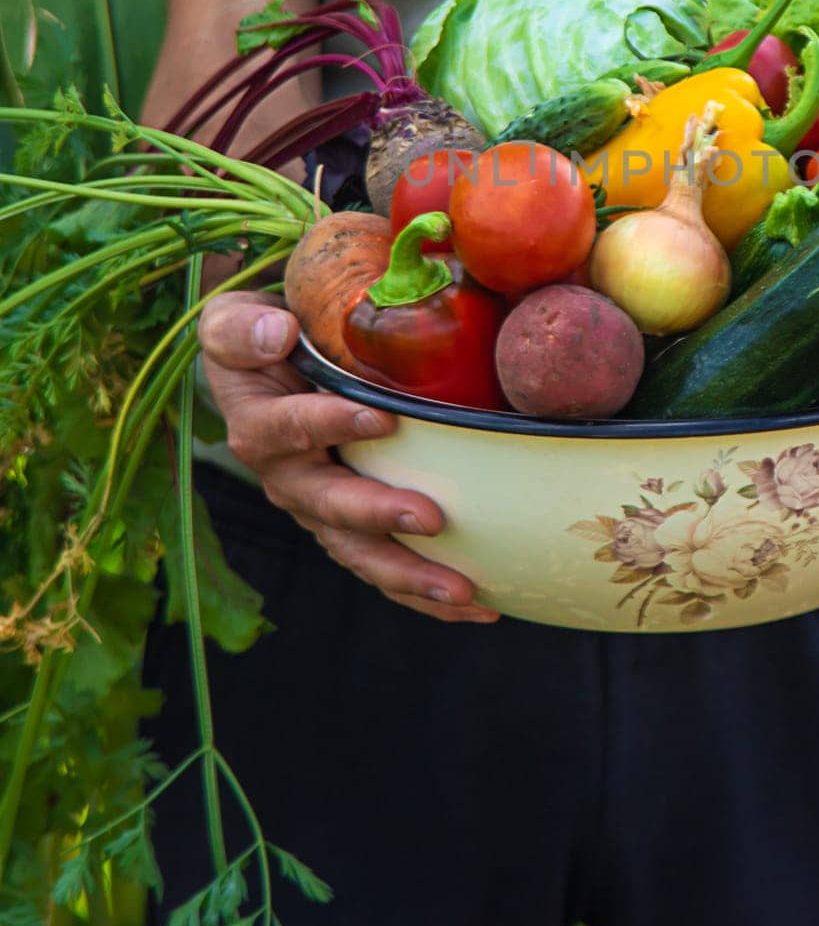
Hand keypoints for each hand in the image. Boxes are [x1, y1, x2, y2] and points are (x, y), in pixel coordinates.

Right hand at [198, 292, 497, 623]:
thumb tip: (278, 332)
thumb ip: (244, 328)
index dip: (332, 425)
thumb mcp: (232, 323)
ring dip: (411, 575)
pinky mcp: (348, 526)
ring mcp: (319, 508)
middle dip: (380, 516)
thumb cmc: (258, 338)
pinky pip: (382, 565)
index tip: (382, 419)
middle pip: (330, 505)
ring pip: (360, 551)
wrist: (262, 367)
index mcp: (259, 426)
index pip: (291, 427)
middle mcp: (286, 477)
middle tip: (431, 518)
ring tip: (465, 589)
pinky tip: (479, 603)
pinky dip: (423, 590)